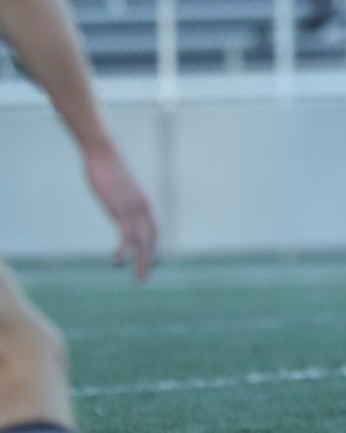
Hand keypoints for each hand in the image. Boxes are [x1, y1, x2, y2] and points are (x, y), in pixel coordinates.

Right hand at [84, 143, 155, 280]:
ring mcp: (133, 209)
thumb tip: (116, 199)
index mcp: (142, 202)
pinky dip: (124, 249)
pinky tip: (117, 261)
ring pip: (142, 240)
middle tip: (144, 278)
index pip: (153, 228)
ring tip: (139, 279)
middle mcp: (142, 207)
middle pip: (151, 238)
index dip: (153, 245)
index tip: (150, 259)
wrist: (104, 153)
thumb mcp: (116, 186)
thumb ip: (118, 197)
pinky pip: (125, 233)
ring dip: (142, 261)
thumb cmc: (107, 167)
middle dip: (149, 258)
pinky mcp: (120, 208)